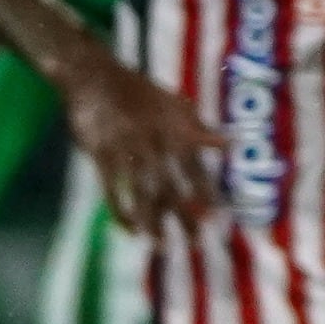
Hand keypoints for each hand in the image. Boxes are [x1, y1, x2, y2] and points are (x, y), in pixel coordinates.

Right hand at [60, 46, 220, 236]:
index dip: (206, 194)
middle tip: (195, 244)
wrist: (95, 76)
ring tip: (161, 247)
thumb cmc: (140, 92)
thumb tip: (229, 142)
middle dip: (184, 217)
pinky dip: (121, 212)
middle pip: (172, 187)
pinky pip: (112, 190)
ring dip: (153, 223)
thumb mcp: (176, 103)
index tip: (216, 218)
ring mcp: (127, 149)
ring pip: (142, 193)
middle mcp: (155, 143)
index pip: (196, 169)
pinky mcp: (101, 154)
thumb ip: (200, 127)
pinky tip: (130, 230)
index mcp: (176, 132)